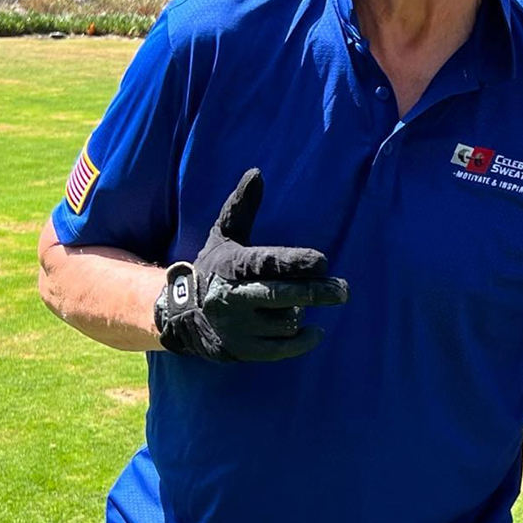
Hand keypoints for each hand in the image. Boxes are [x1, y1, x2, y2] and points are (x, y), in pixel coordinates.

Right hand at [155, 168, 348, 361]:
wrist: (179, 316)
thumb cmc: (214, 269)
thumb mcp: (224, 236)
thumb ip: (242, 207)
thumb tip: (257, 172)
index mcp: (231, 265)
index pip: (267, 262)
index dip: (296, 263)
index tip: (323, 262)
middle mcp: (232, 296)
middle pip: (281, 295)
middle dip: (315, 292)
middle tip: (343, 291)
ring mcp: (236, 326)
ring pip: (286, 321)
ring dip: (301, 312)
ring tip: (302, 304)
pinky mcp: (242, 350)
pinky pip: (282, 348)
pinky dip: (303, 341)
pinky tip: (316, 331)